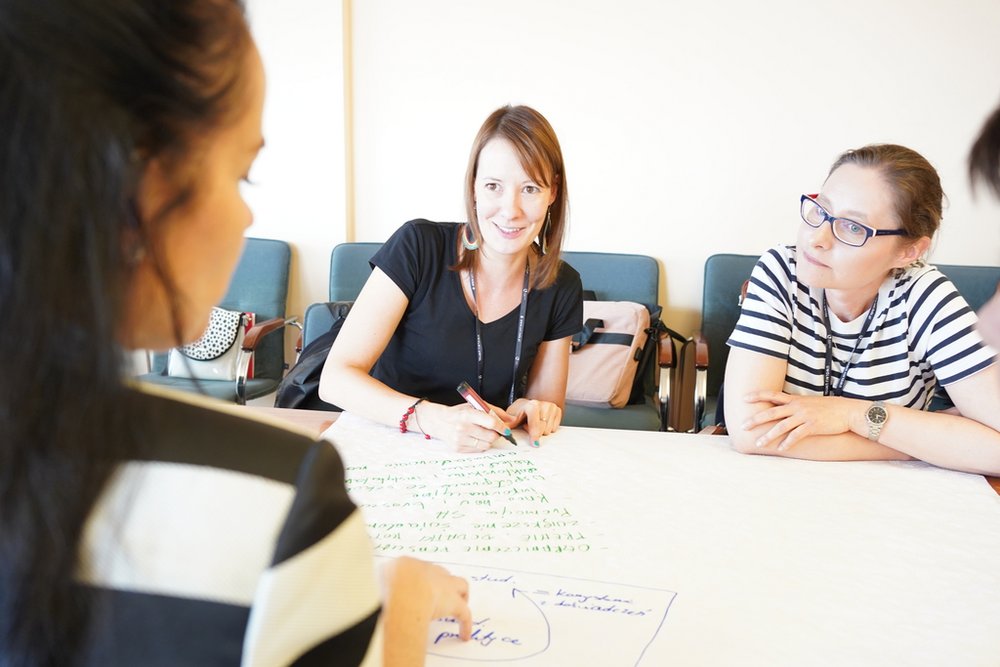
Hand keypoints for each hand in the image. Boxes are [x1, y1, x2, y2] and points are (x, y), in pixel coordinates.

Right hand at [381, 557, 471, 664]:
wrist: (405, 587)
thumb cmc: (388, 583)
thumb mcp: (375, 579)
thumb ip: (374, 584)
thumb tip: (365, 590)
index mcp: (410, 565)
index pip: (418, 569)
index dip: (420, 579)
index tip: (417, 586)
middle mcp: (430, 571)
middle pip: (442, 574)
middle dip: (443, 583)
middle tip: (440, 594)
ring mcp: (444, 585)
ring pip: (460, 586)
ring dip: (461, 596)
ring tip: (460, 607)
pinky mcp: (454, 603)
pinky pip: (465, 614)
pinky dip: (465, 624)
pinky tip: (464, 635)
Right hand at [419, 401, 508, 452]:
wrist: (439, 421)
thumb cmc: (460, 413)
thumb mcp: (475, 406)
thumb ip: (495, 411)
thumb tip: (512, 420)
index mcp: (468, 414)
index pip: (491, 423)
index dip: (502, 427)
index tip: (507, 429)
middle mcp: (463, 427)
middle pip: (491, 436)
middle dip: (496, 434)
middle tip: (493, 430)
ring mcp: (460, 440)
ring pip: (486, 445)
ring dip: (488, 440)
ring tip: (482, 433)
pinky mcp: (458, 449)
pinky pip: (478, 450)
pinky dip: (480, 445)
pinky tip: (474, 438)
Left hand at [505, 398, 561, 446]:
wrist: (529, 404)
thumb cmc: (519, 412)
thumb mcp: (511, 417)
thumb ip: (507, 425)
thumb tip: (501, 431)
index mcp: (531, 405)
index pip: (535, 421)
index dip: (534, 433)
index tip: (534, 443)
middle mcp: (543, 404)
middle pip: (542, 429)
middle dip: (534, 432)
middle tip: (527, 426)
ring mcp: (551, 407)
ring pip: (548, 430)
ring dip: (541, 431)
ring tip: (534, 424)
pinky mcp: (557, 410)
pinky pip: (554, 428)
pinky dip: (547, 428)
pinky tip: (541, 422)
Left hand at [741, 391, 861, 450]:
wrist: (848, 411)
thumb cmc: (830, 407)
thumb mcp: (810, 402)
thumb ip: (796, 405)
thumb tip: (785, 409)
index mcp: (795, 399)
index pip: (772, 395)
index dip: (757, 395)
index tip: (744, 398)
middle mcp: (797, 407)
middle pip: (771, 412)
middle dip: (755, 419)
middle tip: (742, 426)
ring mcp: (804, 416)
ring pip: (781, 426)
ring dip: (768, 436)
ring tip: (758, 443)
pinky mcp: (812, 426)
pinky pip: (796, 436)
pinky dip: (787, 443)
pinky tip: (780, 449)